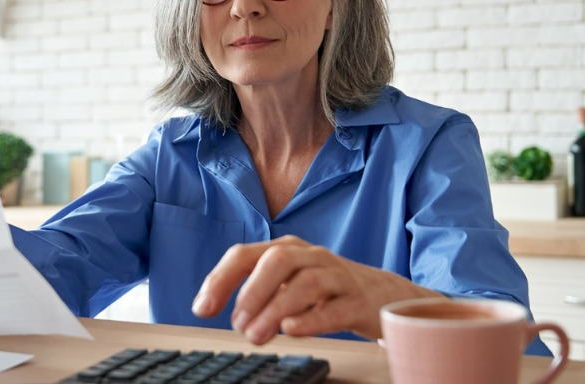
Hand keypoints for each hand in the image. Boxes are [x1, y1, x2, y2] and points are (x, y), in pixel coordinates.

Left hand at [191, 235, 441, 344]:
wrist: (383, 295)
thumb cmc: (326, 289)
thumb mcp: (287, 283)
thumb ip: (253, 291)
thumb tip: (210, 305)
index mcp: (287, 249)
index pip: (245, 254)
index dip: (220, 279)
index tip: (202, 308)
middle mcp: (311, 256)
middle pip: (278, 260)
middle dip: (252, 291)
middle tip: (237, 324)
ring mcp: (338, 276)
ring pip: (307, 283)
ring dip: (276, 309)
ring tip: (257, 335)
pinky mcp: (359, 301)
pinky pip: (336, 307)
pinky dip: (312, 318)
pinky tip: (292, 329)